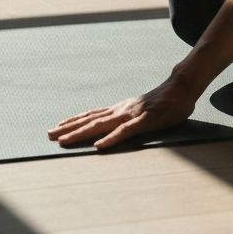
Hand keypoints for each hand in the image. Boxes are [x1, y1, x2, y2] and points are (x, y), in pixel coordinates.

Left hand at [48, 76, 197, 149]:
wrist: (183, 87)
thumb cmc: (165, 101)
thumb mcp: (142, 108)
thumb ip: (128, 117)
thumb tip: (115, 127)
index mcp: (121, 108)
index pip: (92, 115)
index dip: (73, 121)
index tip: (56, 128)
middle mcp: (122, 110)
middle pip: (91, 120)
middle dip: (69, 129)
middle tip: (49, 136)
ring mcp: (133, 114)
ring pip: (102, 125)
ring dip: (81, 133)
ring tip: (63, 141)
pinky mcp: (147, 120)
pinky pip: (127, 131)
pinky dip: (111, 138)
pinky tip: (100, 145)